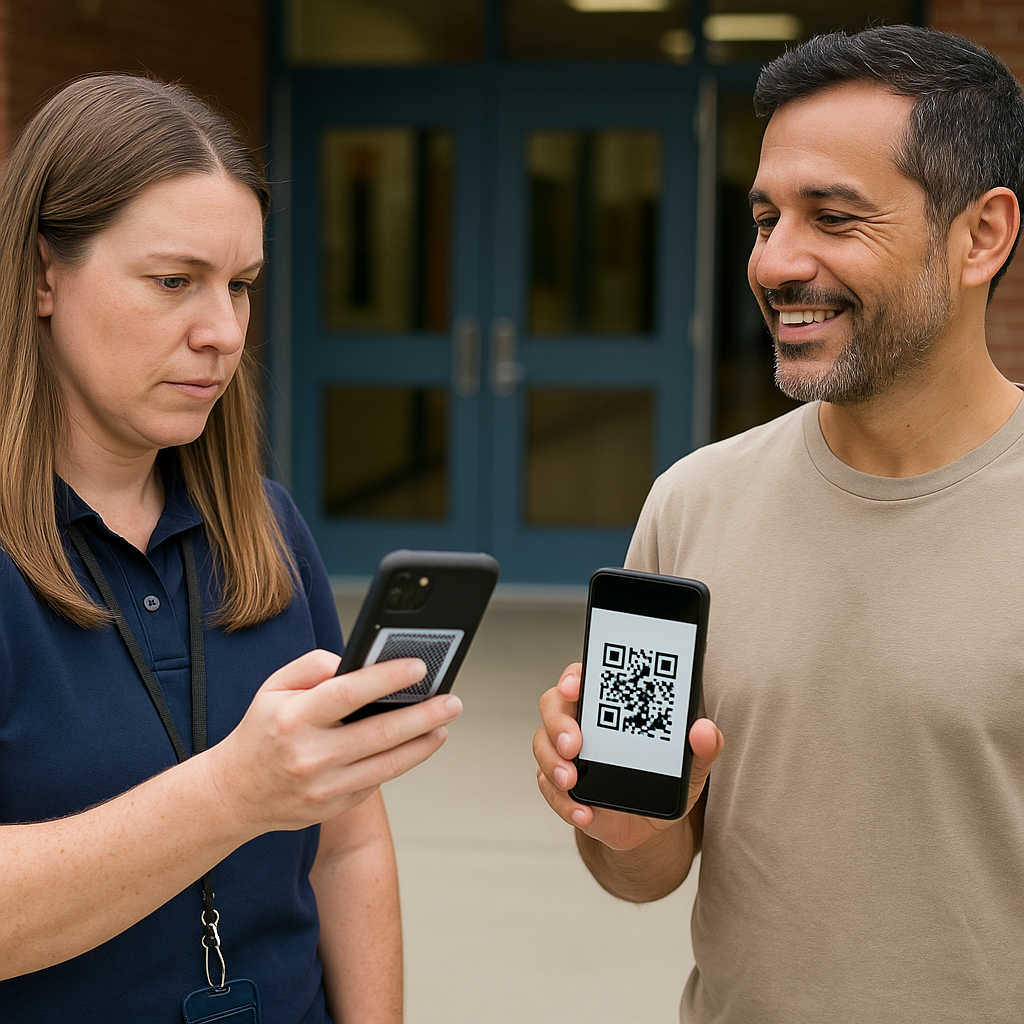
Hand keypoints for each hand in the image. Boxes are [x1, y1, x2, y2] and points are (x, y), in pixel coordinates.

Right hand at [210, 650, 462, 836]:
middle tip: (452, 700)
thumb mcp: (274, 688)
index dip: (386, 679)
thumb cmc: (263, 730)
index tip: (420, 666)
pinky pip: (377, 781)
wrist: (233, 794)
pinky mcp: (333, 807)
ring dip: (423, 743)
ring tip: (444, 722)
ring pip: (387, 764)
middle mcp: (309, 755)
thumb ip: (314, 666)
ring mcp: (323, 787)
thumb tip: (357, 662)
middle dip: (423, 715)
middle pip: (379, 733)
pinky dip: (401, 761)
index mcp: (294, 718)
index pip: (347, 694)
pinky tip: (419, 744)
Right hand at [533, 662, 723, 851]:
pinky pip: (547, 787)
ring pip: (542, 745)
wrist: (649, 826)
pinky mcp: (559, 785)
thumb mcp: (691, 765)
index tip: (576, 686)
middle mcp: (582, 721)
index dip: (574, 676)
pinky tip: (583, 812)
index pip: (584, 675)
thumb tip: (705, 731)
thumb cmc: (664, 780)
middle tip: (573, 744)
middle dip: (558, 723)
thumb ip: (704, 746)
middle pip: (553, 705)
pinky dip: (562, 801)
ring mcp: (565, 752)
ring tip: (572, 782)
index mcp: (611, 703)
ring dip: (553, 763)